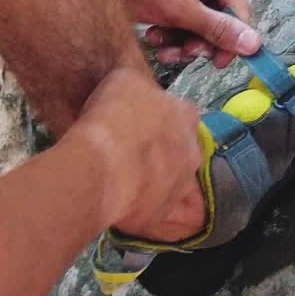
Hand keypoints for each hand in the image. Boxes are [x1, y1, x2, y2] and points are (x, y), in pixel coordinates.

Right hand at [78, 66, 206, 239]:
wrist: (102, 165)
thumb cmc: (113, 117)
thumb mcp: (123, 81)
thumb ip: (138, 88)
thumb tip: (135, 92)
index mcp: (186, 115)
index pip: (181, 116)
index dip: (158, 120)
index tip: (139, 125)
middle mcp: (192, 151)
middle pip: (181, 152)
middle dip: (162, 154)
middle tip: (131, 156)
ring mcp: (181, 185)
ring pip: (173, 185)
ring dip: (155, 184)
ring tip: (125, 183)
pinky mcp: (163, 214)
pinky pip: (158, 213)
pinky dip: (143, 210)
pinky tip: (122, 207)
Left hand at [106, 0, 260, 68]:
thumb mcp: (180, 11)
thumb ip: (218, 29)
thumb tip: (253, 44)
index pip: (238, 11)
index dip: (230, 40)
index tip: (217, 63)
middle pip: (219, 19)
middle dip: (199, 41)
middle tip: (182, 53)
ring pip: (200, 24)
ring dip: (182, 41)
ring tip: (161, 44)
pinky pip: (184, 20)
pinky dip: (171, 33)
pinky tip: (155, 36)